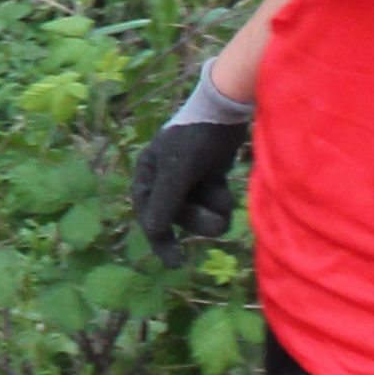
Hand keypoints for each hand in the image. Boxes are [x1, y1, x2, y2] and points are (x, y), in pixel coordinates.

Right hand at [132, 93, 253, 258]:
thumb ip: (165, 203)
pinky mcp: (209, 178)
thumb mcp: (177, 171)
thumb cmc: (196, 138)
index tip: (177, 264)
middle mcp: (164, 180)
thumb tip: (153, 233)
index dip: (162, 243)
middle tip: (218, 224)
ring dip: (214, 209)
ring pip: (200, 213)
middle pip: (179, 219)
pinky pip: (213, 203)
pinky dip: (221, 198)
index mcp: (147, 176)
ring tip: (225, 195)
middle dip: (200, 221)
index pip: (150, 218)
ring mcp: (188, 180)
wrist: (226, 110)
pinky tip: (226, 183)